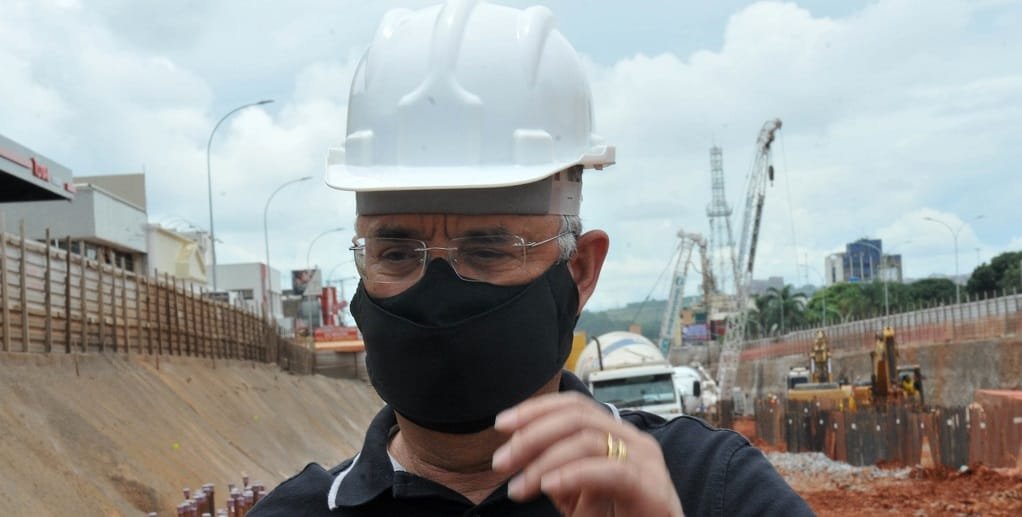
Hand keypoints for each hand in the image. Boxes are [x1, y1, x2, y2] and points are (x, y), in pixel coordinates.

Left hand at [492, 392, 683, 515]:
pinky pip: (611, 472)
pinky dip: (574, 475)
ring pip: (589, 440)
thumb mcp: (578, 494)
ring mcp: (646, 462)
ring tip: (519, 487)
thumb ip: (555, 471)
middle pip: (578, 417)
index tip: (502, 424)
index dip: (536, 409)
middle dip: (532, 435)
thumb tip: (521, 455)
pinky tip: (548, 486)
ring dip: (544, 461)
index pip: (575, 406)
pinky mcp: (653, 488)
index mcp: (617, 436)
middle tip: (501, 462)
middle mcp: (634, 442)